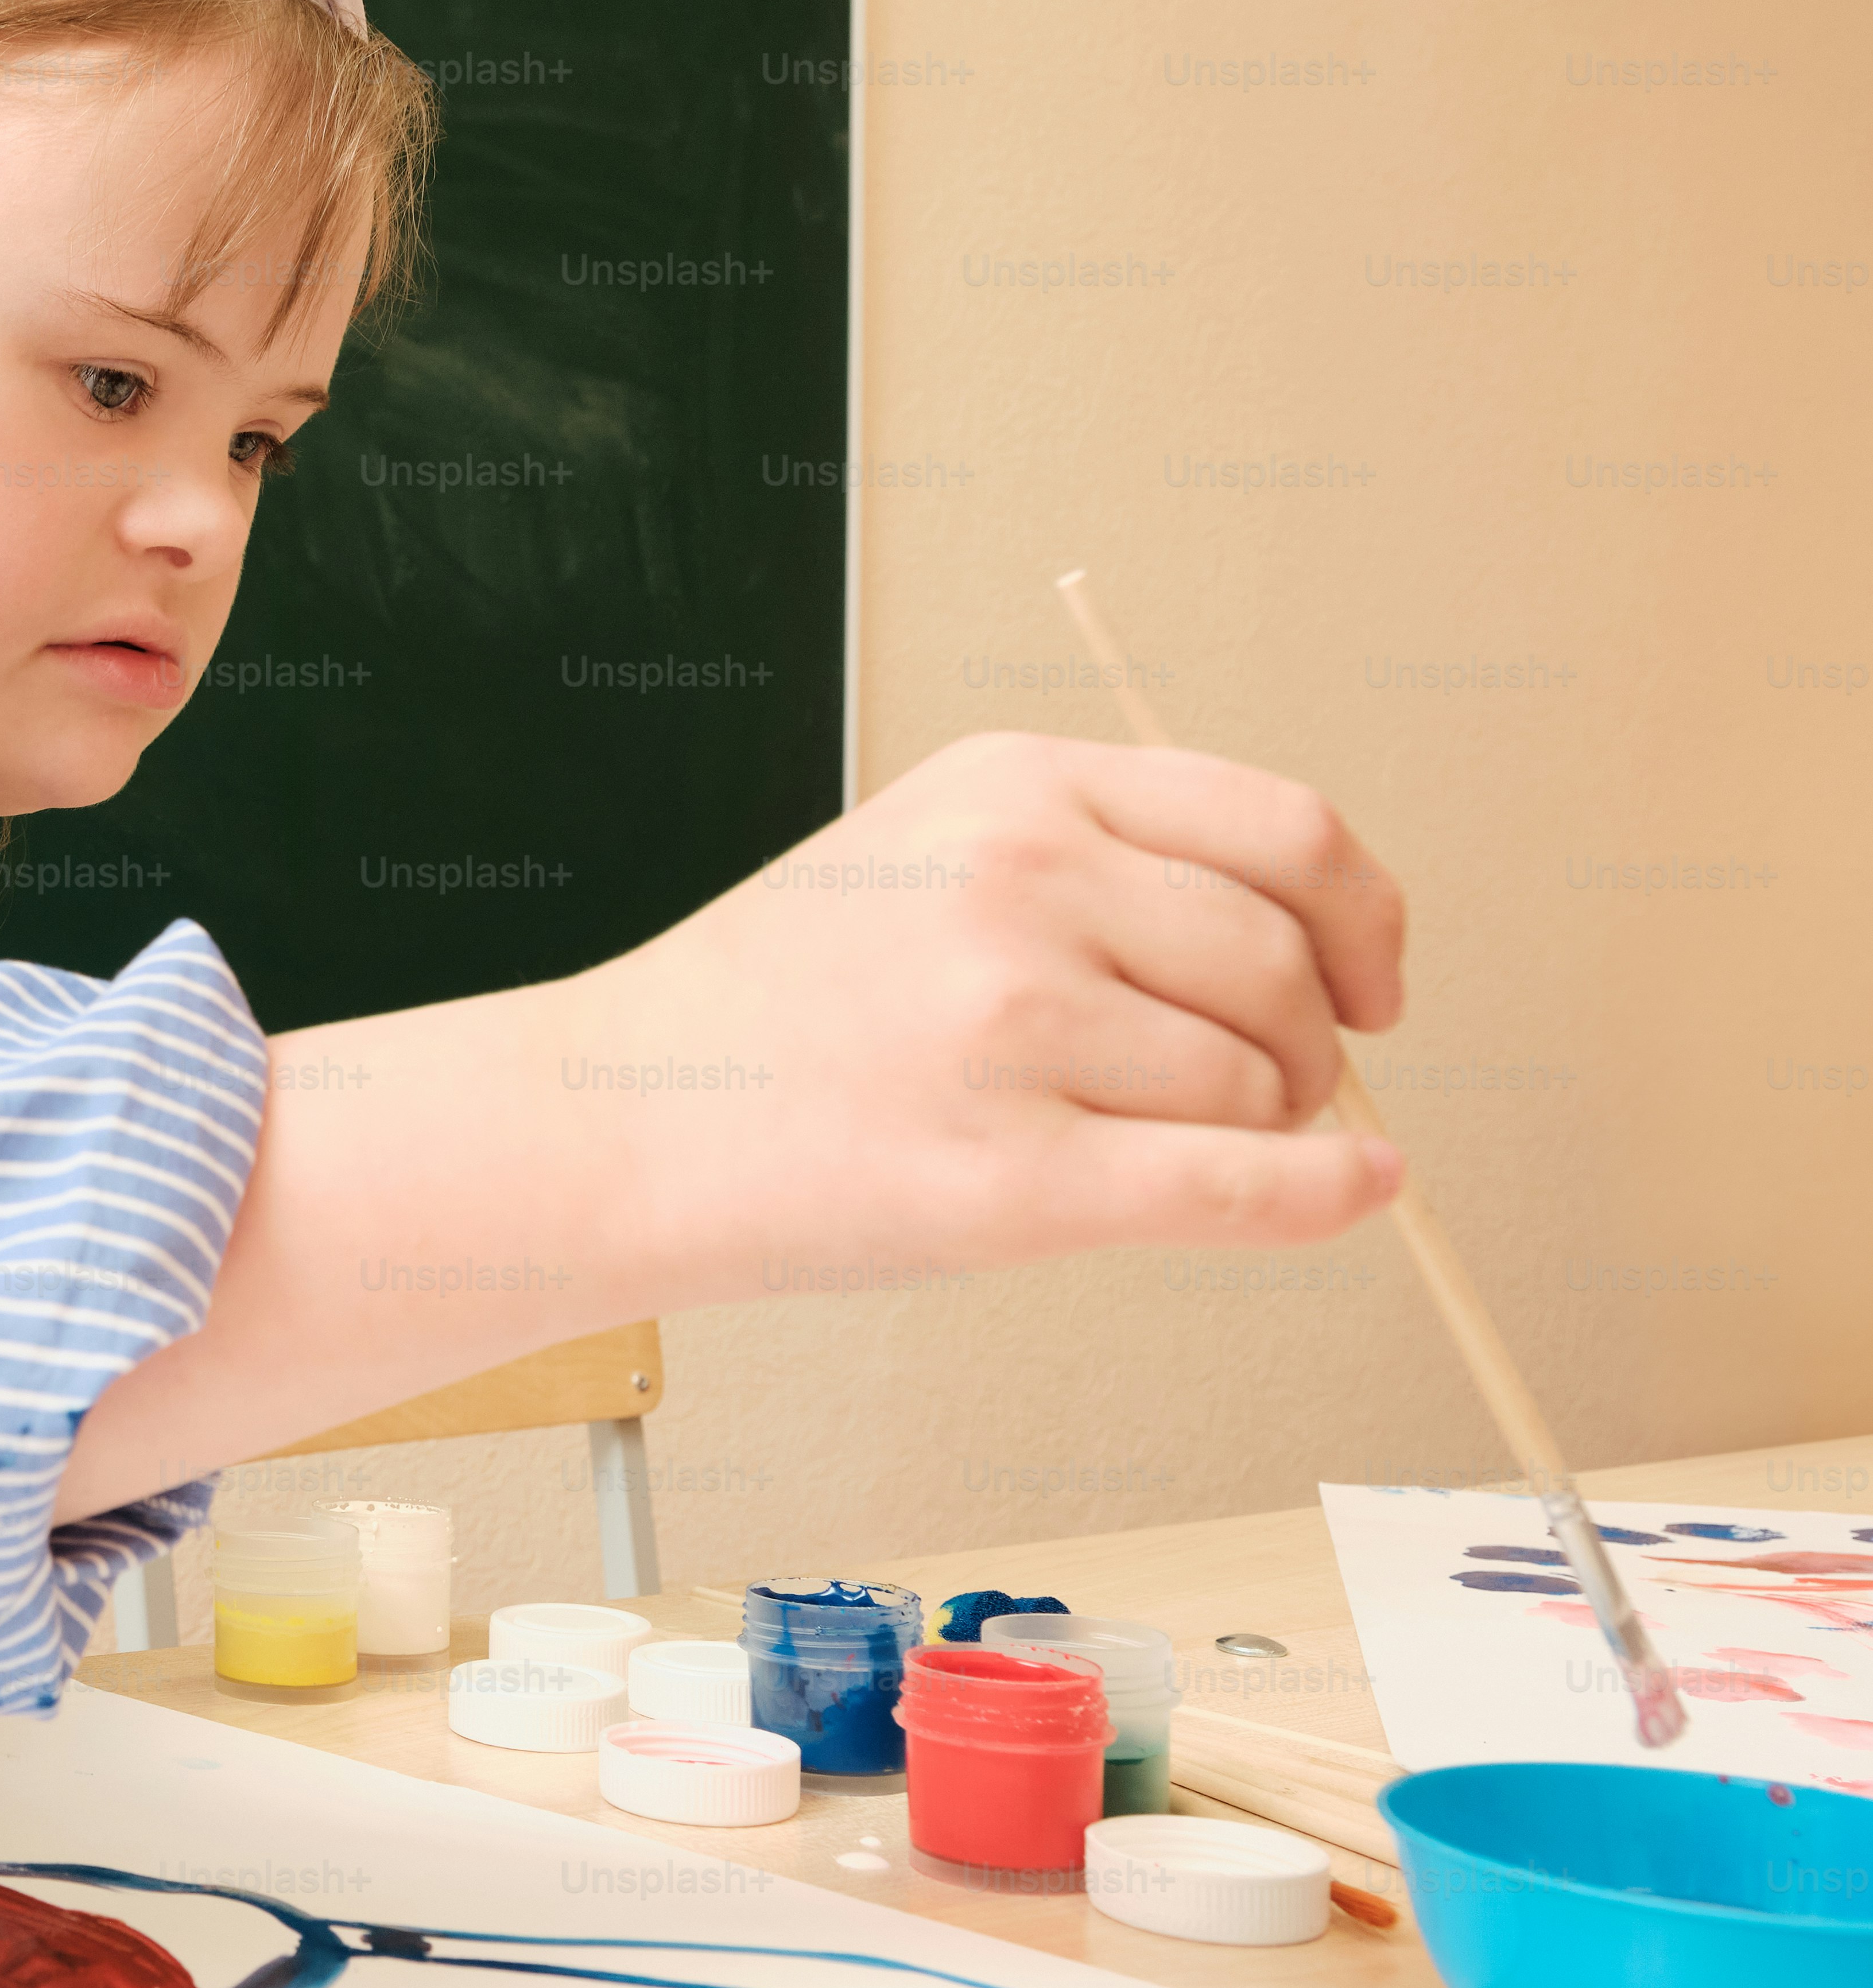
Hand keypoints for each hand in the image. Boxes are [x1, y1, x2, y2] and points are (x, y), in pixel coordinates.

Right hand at [578, 730, 1408, 1291]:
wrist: (619, 1120)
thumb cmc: (773, 1006)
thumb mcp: (927, 856)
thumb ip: (1105, 871)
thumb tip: (1315, 970)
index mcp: (1013, 790)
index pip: (1283, 831)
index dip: (1360, 917)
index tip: (1369, 979)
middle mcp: (1018, 885)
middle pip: (1280, 965)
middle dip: (1310, 1046)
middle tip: (1268, 1089)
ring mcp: (1011, 1028)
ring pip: (1257, 1085)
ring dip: (1253, 1129)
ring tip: (1150, 1139)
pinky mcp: (1010, 1175)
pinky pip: (1239, 1186)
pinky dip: (1324, 1198)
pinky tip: (1352, 1194)